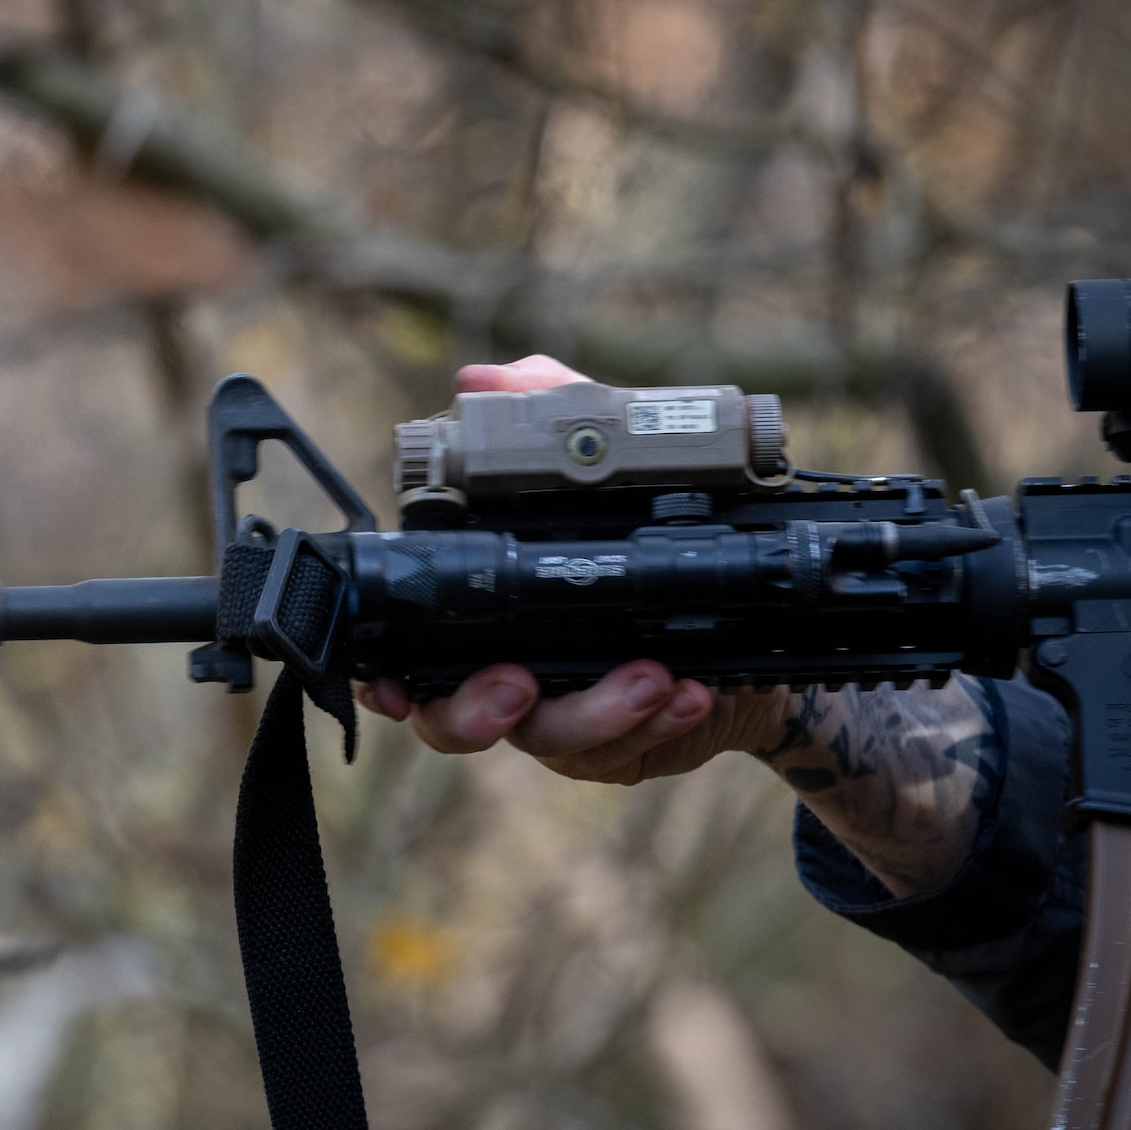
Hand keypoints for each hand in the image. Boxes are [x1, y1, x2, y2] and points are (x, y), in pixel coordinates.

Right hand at [355, 356, 787, 787]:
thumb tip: (483, 380)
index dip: (384, 678)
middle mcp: (505, 673)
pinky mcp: (623, 745)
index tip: (392, 683)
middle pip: (452, 720)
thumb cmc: (649, 534)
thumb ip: (550, 406)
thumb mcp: (610, 452)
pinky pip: (629, 748)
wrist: (746, 613)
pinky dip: (662, 721)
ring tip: (651, 676)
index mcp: (481, 617)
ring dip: (598, 709)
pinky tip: (691, 693)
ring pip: (550, 738)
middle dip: (477, 709)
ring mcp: (563, 716)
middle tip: (519, 681)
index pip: (406, 656)